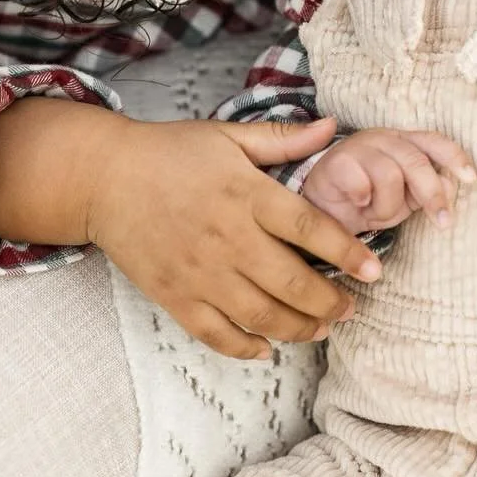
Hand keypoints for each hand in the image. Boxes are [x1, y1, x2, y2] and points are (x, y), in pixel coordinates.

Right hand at [84, 115, 387, 359]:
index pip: (309, 228)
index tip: (373, 270)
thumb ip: (283, 139)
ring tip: (321, 328)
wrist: (103, 177)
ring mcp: (200, 272)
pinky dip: (245, 348)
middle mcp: (227, 237)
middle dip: (330, 302)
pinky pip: (216, 334)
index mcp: (246, 194)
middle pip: (292, 282)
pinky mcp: (175, 295)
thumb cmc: (170, 152)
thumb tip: (333, 127)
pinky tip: (267, 348)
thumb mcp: (228, 135)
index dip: (346, 253)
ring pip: (260, 315)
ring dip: (299, 329)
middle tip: (352, 308)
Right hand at [302, 128, 475, 235]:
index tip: (471, 179)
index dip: (454, 158)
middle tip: (444, 222)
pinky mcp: (335, 162)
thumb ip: (427, 191)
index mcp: (404, 143)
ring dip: (387, 205)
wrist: (324, 209)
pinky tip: (358, 203)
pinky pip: (360, 181)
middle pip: (416, 160)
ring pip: (389, 174)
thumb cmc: (369, 200)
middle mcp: (383, 139)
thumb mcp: (405, 199)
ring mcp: (357, 147)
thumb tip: (451, 187)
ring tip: (374, 213)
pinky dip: (363, 197)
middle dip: (432, 193)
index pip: (434, 142)